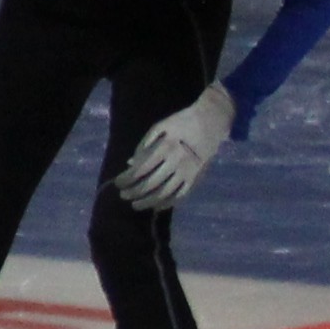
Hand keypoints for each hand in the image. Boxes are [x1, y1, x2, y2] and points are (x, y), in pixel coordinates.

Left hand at [109, 96, 231, 212]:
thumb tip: (130, 163)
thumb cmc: (182, 122)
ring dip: (147, 202)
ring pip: (164, 194)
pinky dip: (167, 203)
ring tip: (136, 205)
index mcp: (165, 148)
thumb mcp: (160, 127)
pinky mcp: (196, 178)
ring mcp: (187, 172)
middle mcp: (176, 162)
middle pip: (150, 184)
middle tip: (123, 196)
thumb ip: (144, 145)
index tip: (118, 183)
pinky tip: (156, 206)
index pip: (140, 170)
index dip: (127, 179)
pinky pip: (180, 196)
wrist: (211, 122)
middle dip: (134, 192)